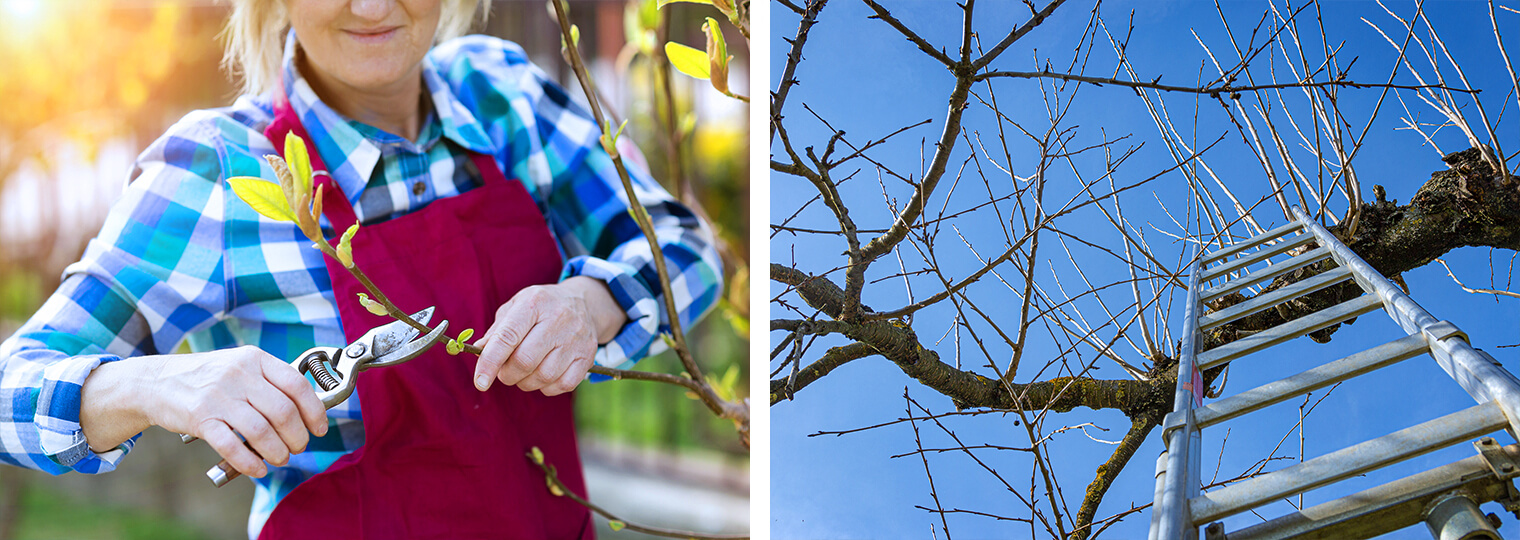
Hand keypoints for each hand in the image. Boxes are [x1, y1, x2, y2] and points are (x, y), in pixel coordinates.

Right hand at [82, 346, 328, 478]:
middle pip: (283, 412)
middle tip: (298, 448)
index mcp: (254, 359)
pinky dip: (250, 462)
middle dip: (297, 437)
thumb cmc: (207, 378)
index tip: (319, 429)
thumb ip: (270, 383)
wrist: (155, 381)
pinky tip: (258, 468)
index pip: (297, 385)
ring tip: (280, 459)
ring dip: (277, 452)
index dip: (314, 411)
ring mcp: (218, 396)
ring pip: (261, 431)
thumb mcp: (240, 366)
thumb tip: (306, 412)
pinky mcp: (199, 418)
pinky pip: (231, 445)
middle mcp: (238, 374)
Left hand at [472, 277, 626, 395]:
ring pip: (543, 376)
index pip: (507, 337)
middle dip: (507, 374)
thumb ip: (497, 331)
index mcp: (534, 303)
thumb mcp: (516, 307)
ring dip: (525, 382)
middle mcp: (558, 319)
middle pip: (524, 361)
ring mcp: (576, 339)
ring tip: (523, 373)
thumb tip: (480, 352)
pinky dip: (546, 387)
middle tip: (505, 372)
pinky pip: (562, 385)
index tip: (480, 382)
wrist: (584, 303)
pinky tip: (542, 376)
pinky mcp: (587, 356)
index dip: (490, 362)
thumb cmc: (541, 308)